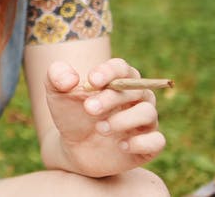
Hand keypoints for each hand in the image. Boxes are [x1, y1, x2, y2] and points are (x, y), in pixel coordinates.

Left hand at [44, 58, 165, 176]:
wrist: (72, 146)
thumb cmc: (70, 113)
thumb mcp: (56, 93)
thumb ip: (56, 76)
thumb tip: (70, 78)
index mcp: (117, 80)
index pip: (121, 68)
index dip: (109, 72)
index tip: (92, 81)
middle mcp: (136, 98)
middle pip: (136, 90)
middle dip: (111, 98)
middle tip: (89, 108)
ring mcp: (144, 122)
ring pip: (148, 113)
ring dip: (123, 120)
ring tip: (99, 128)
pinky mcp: (148, 146)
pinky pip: (157, 141)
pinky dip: (141, 142)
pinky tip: (121, 145)